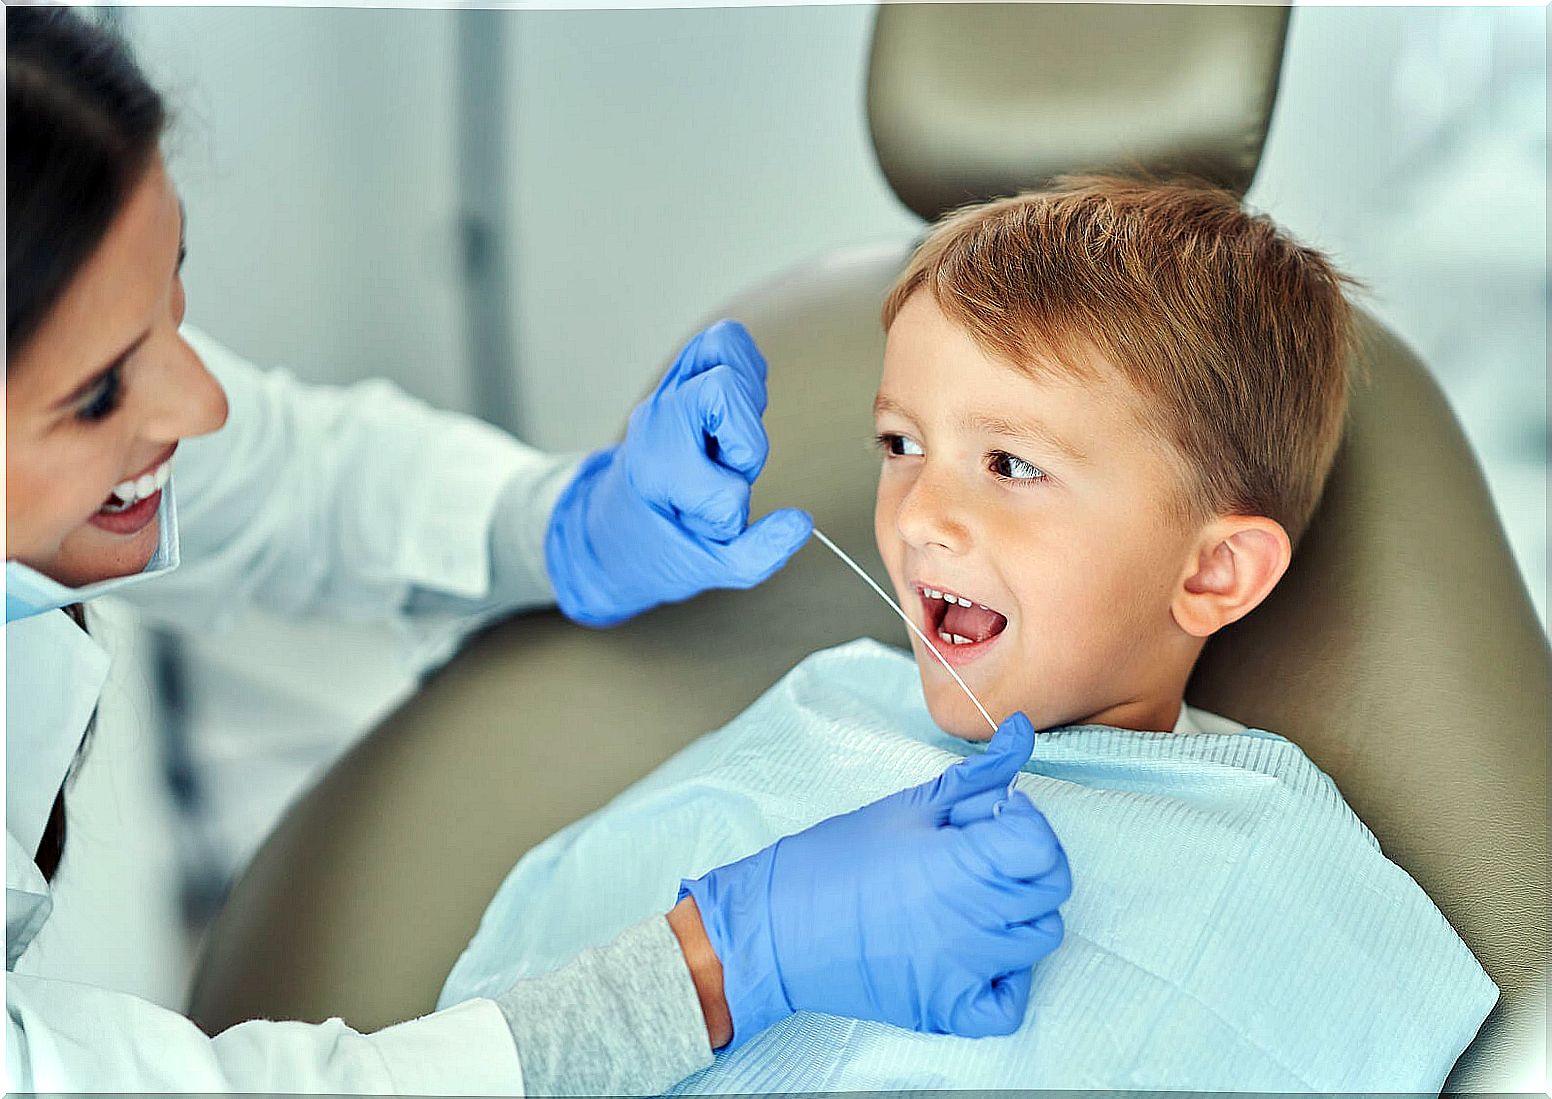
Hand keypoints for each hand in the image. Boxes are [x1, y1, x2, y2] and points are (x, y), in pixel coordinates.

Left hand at [544, 320, 812, 626]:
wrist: (613, 524)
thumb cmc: (658, 542)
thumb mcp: (704, 569)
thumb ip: (758, 553)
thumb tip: (801, 522)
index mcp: (657, 472)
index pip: (723, 487)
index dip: (729, 513)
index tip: (707, 523)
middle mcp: (659, 419)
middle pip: (724, 387)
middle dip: (748, 441)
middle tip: (731, 469)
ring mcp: (669, 390)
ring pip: (726, 348)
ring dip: (747, 401)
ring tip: (731, 440)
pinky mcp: (684, 373)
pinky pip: (727, 343)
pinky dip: (746, 374)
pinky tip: (734, 417)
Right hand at [680, 712, 1069, 1048]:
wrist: (777, 927)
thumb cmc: (835, 860)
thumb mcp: (909, 806)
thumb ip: (978, 775)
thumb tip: (1023, 733)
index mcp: (961, 862)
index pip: (1041, 843)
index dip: (1026, 821)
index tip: (998, 817)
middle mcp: (973, 919)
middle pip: (1051, 888)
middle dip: (1029, 860)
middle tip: (987, 852)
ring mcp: (965, 970)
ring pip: (1039, 939)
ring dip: (1019, 912)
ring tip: (977, 897)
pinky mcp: (948, 1008)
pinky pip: (1011, 1004)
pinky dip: (1006, 981)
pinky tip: (980, 955)